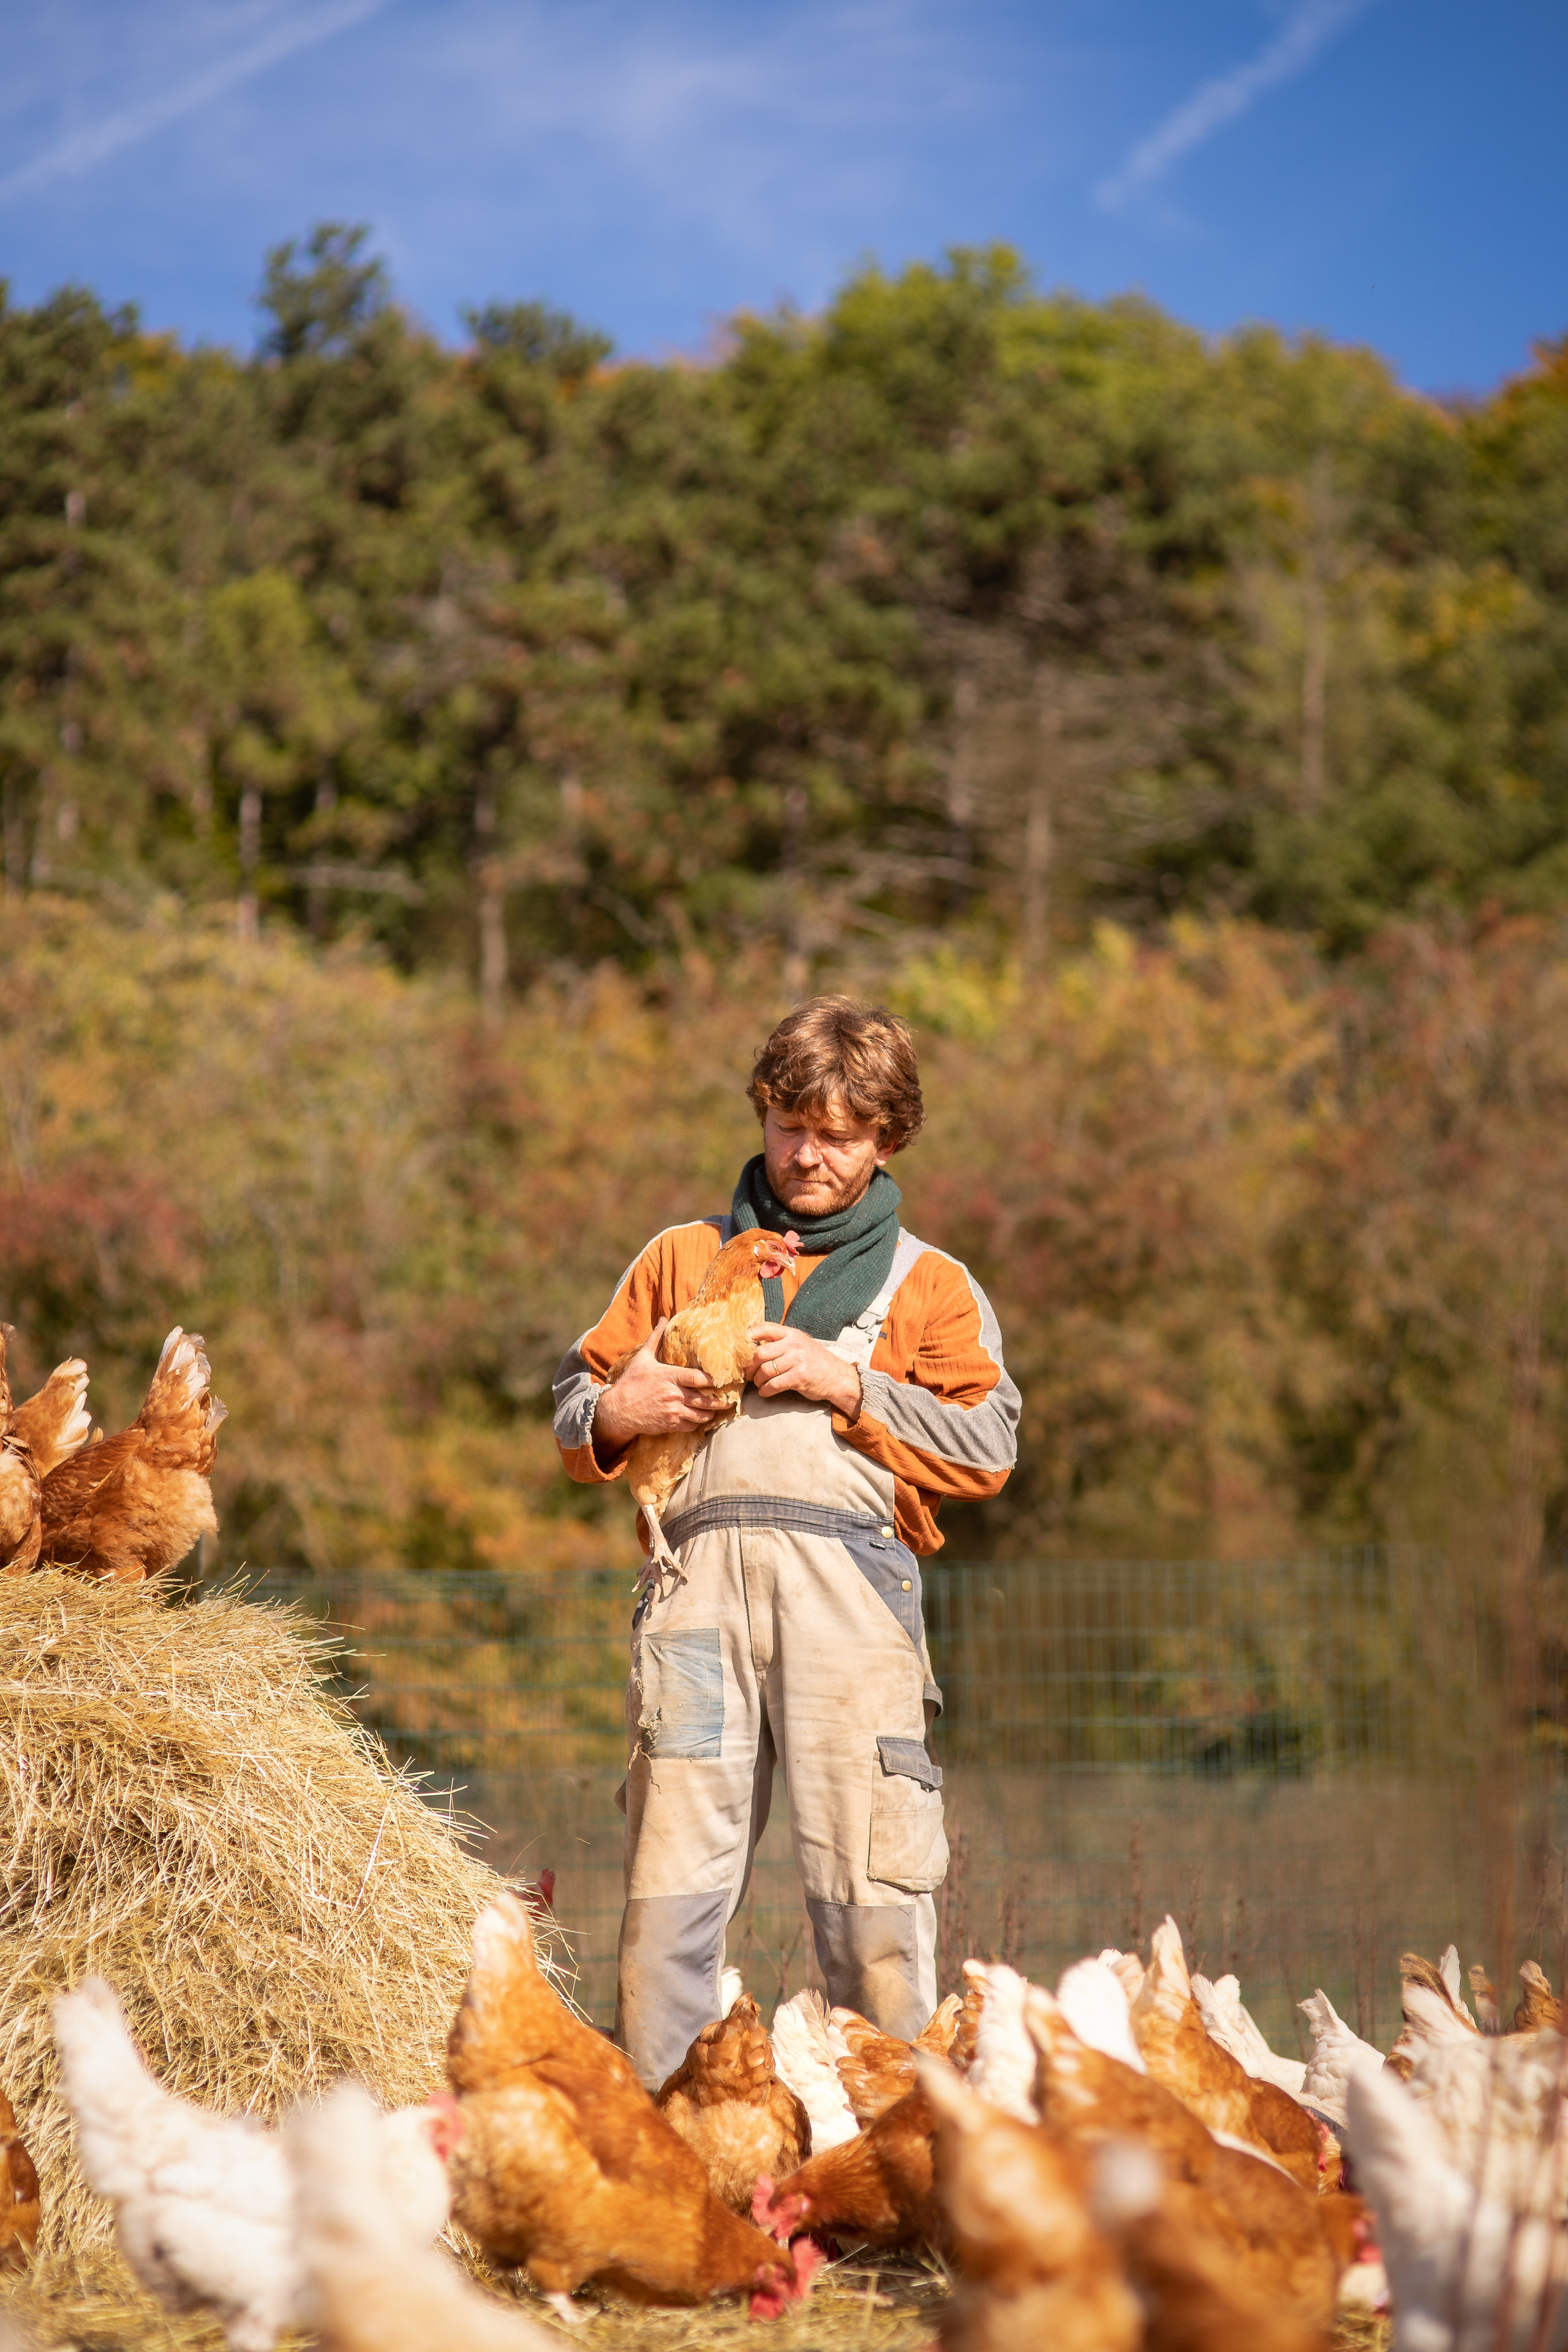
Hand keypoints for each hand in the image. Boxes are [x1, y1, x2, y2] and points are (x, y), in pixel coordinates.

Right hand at [593, 1322, 724, 1462]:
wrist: (618, 1410)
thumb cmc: (631, 1382)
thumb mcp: (642, 1358)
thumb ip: (655, 1339)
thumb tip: (663, 1319)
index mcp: (669, 1376)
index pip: (698, 1378)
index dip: (713, 1380)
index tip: (723, 1379)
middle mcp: (674, 1394)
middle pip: (705, 1400)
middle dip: (720, 1401)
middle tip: (730, 1400)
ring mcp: (673, 1411)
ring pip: (700, 1415)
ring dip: (710, 1414)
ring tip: (716, 1410)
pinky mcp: (670, 1424)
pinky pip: (690, 1426)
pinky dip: (696, 1423)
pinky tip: (698, 1419)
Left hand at [748, 1323, 863, 1418]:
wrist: (837, 1377)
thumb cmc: (815, 1361)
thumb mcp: (800, 1344)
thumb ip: (781, 1342)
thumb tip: (753, 1347)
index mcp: (791, 1334)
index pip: (764, 1328)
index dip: (748, 1336)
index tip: (740, 1347)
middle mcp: (794, 1344)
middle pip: (759, 1353)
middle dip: (749, 1366)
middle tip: (748, 1374)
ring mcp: (797, 1360)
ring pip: (765, 1370)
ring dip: (757, 1380)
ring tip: (758, 1384)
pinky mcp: (799, 1377)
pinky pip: (773, 1385)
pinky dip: (765, 1390)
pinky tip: (765, 1392)